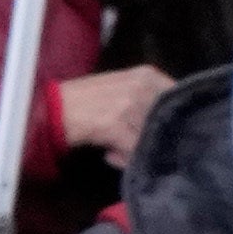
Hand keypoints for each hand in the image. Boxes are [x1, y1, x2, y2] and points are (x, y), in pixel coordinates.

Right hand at [54, 62, 170, 158]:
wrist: (55, 109)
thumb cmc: (87, 98)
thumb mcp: (123, 86)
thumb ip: (149, 97)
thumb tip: (170, 121)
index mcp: (146, 75)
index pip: (178, 99)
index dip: (172, 118)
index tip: (165, 128)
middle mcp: (142, 87)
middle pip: (166, 121)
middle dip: (155, 136)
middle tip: (135, 142)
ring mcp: (129, 106)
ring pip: (151, 137)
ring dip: (137, 150)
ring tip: (119, 150)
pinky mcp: (117, 126)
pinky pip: (134, 150)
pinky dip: (125, 159)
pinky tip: (110, 155)